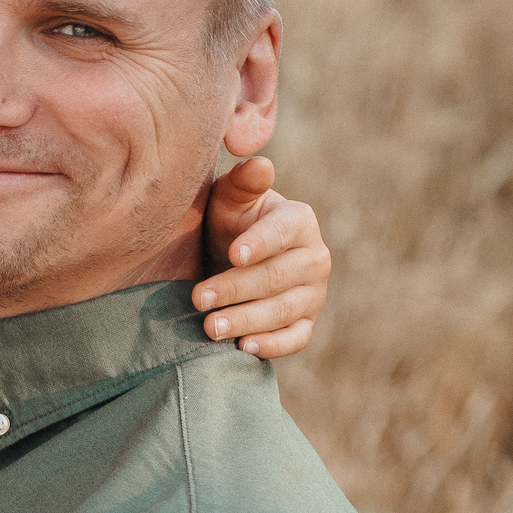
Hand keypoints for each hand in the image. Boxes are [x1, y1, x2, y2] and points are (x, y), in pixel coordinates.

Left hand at [194, 157, 330, 358]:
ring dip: (246, 320)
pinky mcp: (305, 322)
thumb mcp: (230, 199)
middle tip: (198, 298)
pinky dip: (273, 346)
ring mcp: (313, 293)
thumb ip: (243, 183)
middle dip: (235, 288)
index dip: (259, 243)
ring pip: (283, 311)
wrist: (231, 258)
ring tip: (210, 328)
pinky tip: (243, 348)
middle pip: (276, 277)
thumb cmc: (229, 222)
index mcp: (299, 221)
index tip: (232, 254)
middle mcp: (314, 257)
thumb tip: (258, 164)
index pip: (283, 232)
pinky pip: (296, 338)